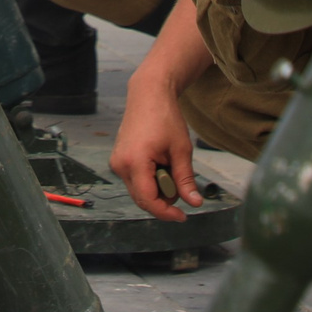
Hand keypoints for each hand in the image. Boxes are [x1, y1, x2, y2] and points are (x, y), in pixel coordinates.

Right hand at [110, 63, 202, 222]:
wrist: (148, 95)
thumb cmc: (165, 117)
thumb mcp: (181, 150)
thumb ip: (185, 179)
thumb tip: (194, 203)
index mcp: (135, 162)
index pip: (149, 200)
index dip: (166, 212)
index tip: (183, 216)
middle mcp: (120, 165)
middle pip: (142, 199)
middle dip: (163, 199)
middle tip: (181, 186)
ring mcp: (117, 163)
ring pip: (138, 191)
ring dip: (157, 189)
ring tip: (170, 168)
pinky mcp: (118, 160)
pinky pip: (135, 181)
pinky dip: (149, 180)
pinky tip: (160, 165)